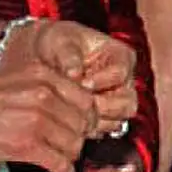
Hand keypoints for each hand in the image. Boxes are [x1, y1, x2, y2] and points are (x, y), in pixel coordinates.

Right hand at [0, 64, 96, 171]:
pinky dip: (62, 171)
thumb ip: (44, 92)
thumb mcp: (15, 83)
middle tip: (69, 149)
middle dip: (80, 140)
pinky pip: (61, 162)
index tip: (81, 131)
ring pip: (75, 145)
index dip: (87, 120)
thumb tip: (72, 113)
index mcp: (43, 74)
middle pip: (83, 124)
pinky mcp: (25, 144)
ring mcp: (36, 118)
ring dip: (70, 157)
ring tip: (59, 161)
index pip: (87, 100)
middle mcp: (44, 93)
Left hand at [11, 20, 138, 133]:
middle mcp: (123, 80)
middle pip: (127, 103)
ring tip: (71, 112)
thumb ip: (69, 56)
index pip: (120, 74)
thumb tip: (74, 74)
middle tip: (77, 105)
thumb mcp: (60, 41)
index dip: (101, 81)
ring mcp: (115, 100)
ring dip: (94, 120)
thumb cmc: (56, 42)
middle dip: (102, 106)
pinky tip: (69, 120)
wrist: (43, 55)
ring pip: (118, 120)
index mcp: (120, 56)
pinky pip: (103, 130)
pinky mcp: (103, 116)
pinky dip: (87, 128)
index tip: (81, 83)